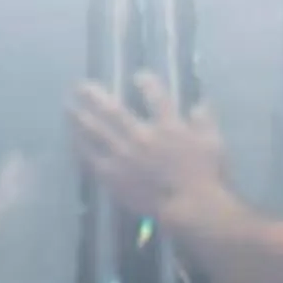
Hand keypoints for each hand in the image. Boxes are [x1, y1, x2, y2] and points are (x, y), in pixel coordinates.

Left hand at [68, 74, 229, 215]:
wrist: (193, 208)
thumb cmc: (207, 175)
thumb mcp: (214, 141)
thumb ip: (204, 119)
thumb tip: (199, 103)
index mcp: (167, 124)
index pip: (154, 94)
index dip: (144, 81)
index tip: (137, 75)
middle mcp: (141, 135)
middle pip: (112, 110)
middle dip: (95, 95)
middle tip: (80, 86)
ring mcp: (124, 156)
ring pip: (96, 131)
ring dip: (80, 117)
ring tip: (68, 106)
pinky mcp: (114, 176)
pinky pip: (91, 158)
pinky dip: (80, 146)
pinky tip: (72, 139)